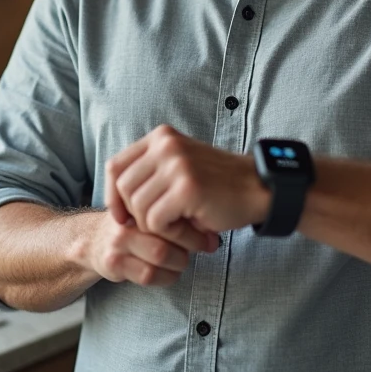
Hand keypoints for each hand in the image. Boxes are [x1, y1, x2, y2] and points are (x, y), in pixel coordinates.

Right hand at [83, 209, 218, 287]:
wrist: (94, 241)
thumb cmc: (134, 223)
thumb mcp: (151, 208)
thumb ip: (175, 208)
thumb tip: (212, 218)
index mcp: (136, 199)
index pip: (171, 210)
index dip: (194, 224)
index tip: (209, 232)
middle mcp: (126, 218)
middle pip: (167, 234)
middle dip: (191, 243)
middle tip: (205, 246)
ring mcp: (117, 242)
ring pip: (160, 256)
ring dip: (180, 262)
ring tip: (184, 258)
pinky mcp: (113, 264)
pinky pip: (149, 275)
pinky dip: (167, 276)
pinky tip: (171, 272)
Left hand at [105, 125, 269, 236]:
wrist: (258, 189)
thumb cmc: (216, 186)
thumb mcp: (178, 167)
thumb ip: (148, 175)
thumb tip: (113, 205)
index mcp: (160, 137)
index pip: (115, 167)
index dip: (112, 196)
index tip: (123, 217)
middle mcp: (166, 145)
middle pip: (123, 189)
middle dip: (135, 216)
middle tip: (161, 227)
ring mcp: (177, 164)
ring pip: (138, 208)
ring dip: (156, 228)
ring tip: (181, 228)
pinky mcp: (187, 188)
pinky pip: (155, 221)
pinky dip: (170, 234)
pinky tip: (191, 231)